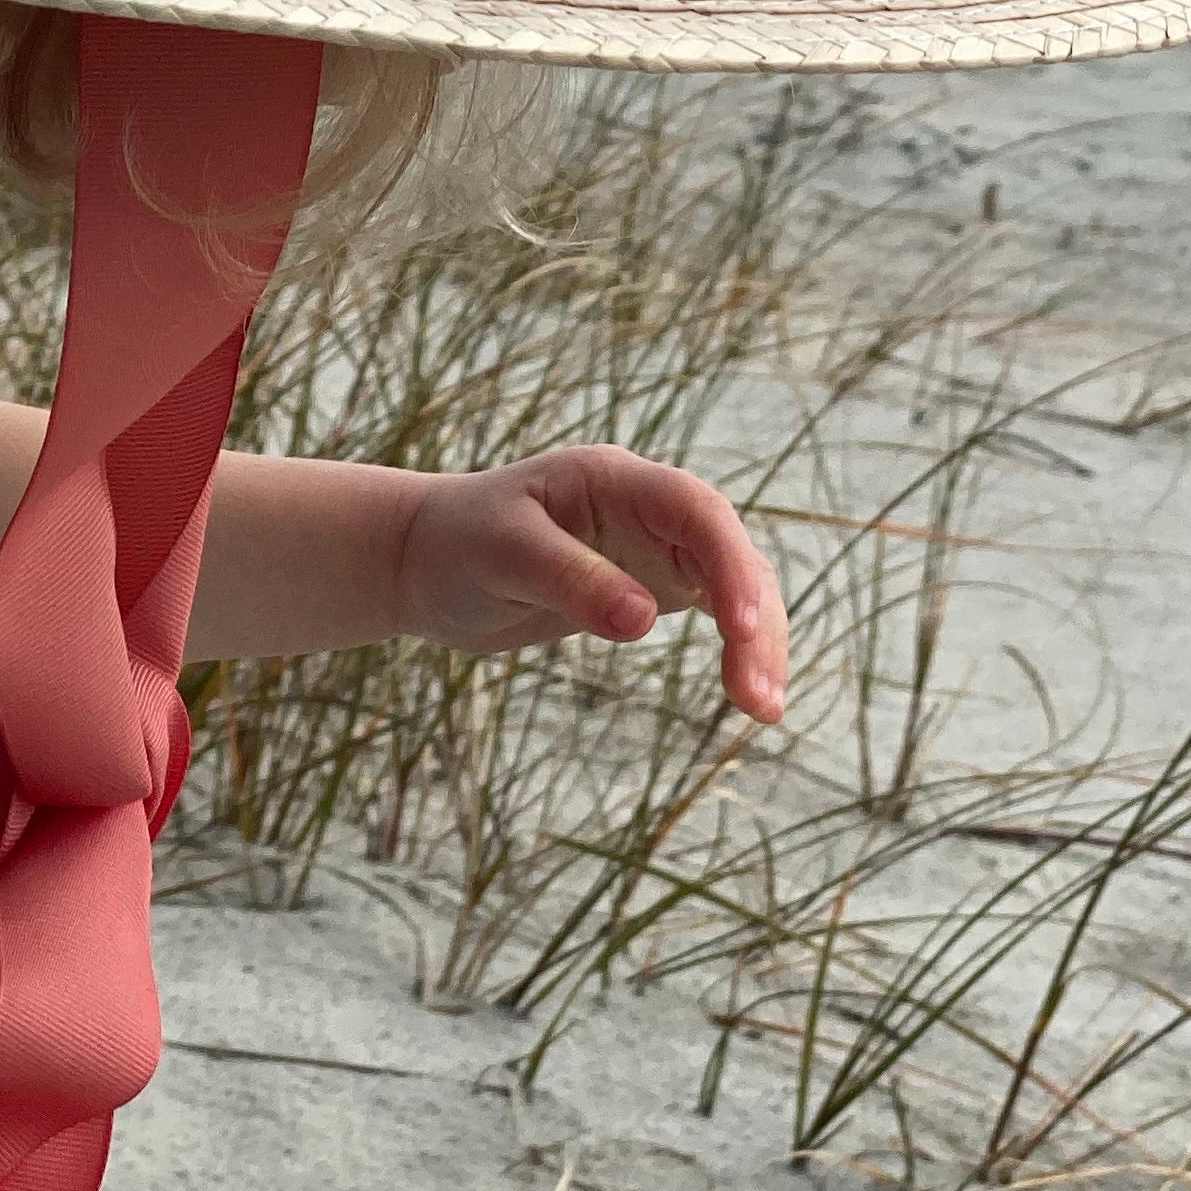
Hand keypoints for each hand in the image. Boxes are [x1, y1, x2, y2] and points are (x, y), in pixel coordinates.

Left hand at [393, 447, 787, 722]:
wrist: (428, 563)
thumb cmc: (456, 544)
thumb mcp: (501, 556)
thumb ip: (569, 579)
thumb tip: (643, 620)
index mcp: (613, 479)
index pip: (696, 509)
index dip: (729, 563)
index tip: (740, 627)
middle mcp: (647, 506)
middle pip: (728, 551)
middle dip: (755, 619)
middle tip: (759, 698)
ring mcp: (656, 545)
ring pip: (735, 584)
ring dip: (758, 641)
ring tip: (763, 710)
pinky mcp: (654, 584)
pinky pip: (718, 609)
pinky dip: (740, 648)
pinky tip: (752, 694)